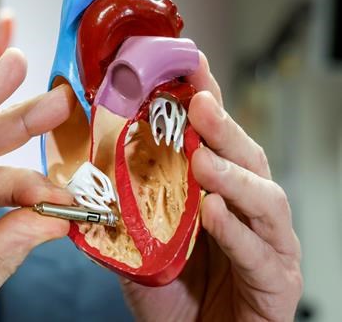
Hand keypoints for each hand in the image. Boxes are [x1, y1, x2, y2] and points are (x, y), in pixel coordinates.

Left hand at [121, 53, 302, 320]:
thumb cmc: (171, 293)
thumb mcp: (136, 245)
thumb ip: (118, 211)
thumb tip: (80, 177)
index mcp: (214, 191)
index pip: (210, 137)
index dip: (202, 98)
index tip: (188, 64)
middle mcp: (245, 209)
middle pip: (243, 156)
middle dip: (221, 126)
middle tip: (198, 101)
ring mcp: (267, 243)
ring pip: (263, 198)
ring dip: (231, 174)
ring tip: (203, 159)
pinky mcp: (276, 281)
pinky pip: (261, 253)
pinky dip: (236, 231)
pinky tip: (214, 212)